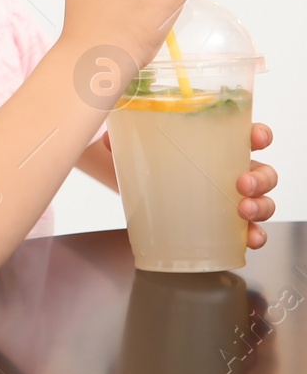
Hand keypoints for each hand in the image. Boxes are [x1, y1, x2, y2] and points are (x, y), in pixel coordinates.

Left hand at [103, 123, 276, 247]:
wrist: (137, 188)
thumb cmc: (149, 158)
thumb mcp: (135, 142)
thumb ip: (122, 135)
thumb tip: (108, 138)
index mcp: (217, 143)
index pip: (248, 134)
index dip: (259, 135)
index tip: (255, 138)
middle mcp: (231, 169)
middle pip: (263, 170)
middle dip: (260, 177)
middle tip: (242, 183)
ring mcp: (231, 197)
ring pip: (263, 201)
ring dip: (261, 206)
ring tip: (243, 211)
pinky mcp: (224, 223)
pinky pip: (250, 231)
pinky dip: (255, 236)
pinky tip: (250, 239)